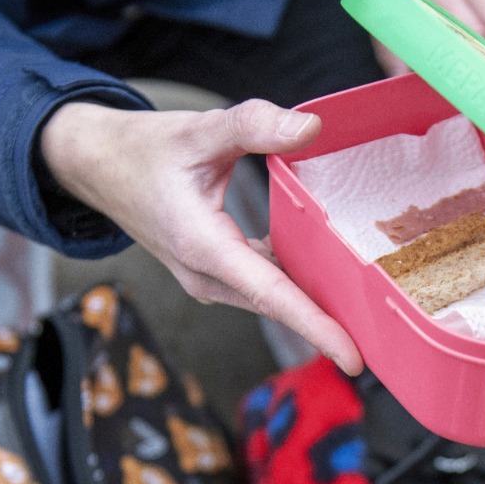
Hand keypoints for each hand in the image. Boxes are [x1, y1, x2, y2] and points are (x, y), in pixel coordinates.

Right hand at [39, 99, 363, 375]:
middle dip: (329, 324)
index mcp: (202, 246)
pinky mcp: (216, 273)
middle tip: (387, 335)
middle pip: (278, 306)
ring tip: (373, 310)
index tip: (352, 357)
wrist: (97, 166)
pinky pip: (265, 285)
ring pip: (273, 298)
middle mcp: (206, 275)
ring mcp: (210, 279)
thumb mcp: (199, 130)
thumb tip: (311, 127)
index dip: (314, 326)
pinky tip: (333, 271)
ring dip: (316, 305)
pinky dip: (297, 283)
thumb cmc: (143, 150)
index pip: (269, 293)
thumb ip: (254, 126)